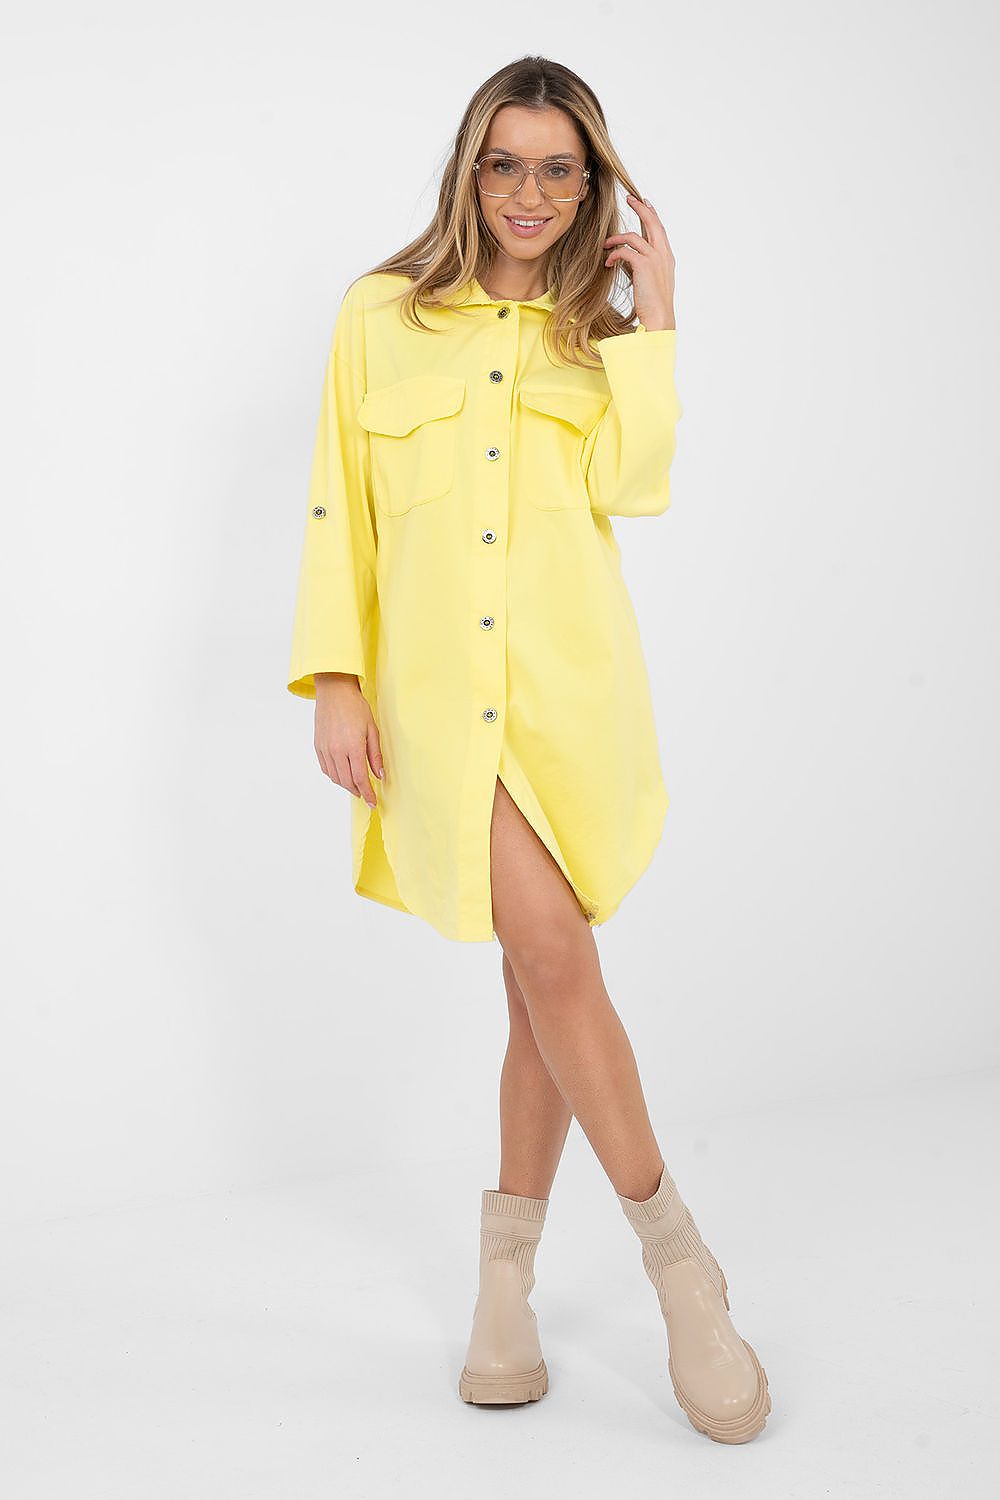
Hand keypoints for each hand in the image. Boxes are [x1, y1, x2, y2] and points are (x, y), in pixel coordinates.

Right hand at [314, 674, 383, 808]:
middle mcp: (336, 750)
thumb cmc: (355, 707)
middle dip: (358, 791)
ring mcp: (325, 749)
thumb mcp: (372, 730)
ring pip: (335, 777)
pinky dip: (335, 776)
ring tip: (356, 786)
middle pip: (347, 781)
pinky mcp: (318, 746)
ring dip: (346, 785)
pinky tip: (343, 775)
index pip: (360, 778)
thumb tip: (379, 775)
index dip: (367, 793)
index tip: (372, 802)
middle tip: (366, 795)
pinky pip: (326, 769)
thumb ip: (375, 755)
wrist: (334, 692)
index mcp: (352, 746)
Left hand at [604, 193, 675, 330]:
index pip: (659, 229)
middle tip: (629, 198)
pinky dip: (614, 254)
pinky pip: (624, 251)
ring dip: (616, 238)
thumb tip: (627, 257)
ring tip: (605, 244)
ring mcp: (654, 258)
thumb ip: (643, 265)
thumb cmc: (653, 304)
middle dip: (640, 207)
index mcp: (667, 256)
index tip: (644, 202)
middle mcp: (663, 253)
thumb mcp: (651, 280)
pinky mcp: (643, 265)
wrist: (659, 317)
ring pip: (633, 236)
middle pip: (652, 222)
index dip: (652, 214)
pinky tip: (608, 262)